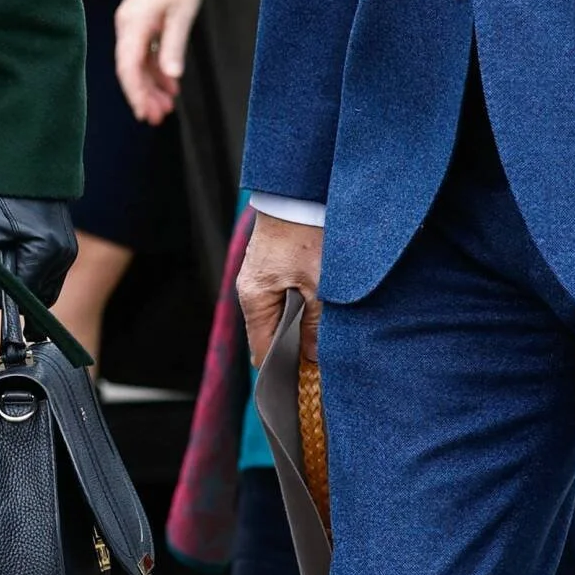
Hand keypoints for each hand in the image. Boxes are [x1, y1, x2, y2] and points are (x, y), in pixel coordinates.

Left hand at [0, 194, 78, 319]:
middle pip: (34, 300)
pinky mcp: (66, 251)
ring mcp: (67, 255)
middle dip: (5, 297)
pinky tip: (8, 264)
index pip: (21, 297)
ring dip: (17, 289)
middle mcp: (62, 257)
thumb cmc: (3, 198)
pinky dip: (28, 279)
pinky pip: (48, 279)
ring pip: (42, 292)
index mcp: (45, 251)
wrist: (26, 171)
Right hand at [114, 0, 207, 125]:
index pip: (128, 67)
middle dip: (143, 95)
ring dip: (151, 86)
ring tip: (166, 108)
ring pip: (138, 64)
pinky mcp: (142, 24)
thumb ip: (174, 45)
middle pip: (130, 69)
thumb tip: (171, 76)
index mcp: (133, 24)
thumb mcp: (182, 13)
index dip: (135, 93)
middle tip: (158, 119)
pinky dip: (156, 71)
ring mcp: (133, 26)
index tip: (144, 114)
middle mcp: (128, 27)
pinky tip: (169, 86)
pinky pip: (145, 53)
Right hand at [236, 211, 323, 369]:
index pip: (262, 351)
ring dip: (300, 325)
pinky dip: (300, 306)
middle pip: (270, 334)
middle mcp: (250, 289)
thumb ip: (316, 325)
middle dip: (295, 348)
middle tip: (323, 360)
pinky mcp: (271, 264)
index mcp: (254, 298)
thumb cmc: (307, 234)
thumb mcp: (320, 286)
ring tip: (325, 333)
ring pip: (278, 315)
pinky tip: (320, 306)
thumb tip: (314, 357)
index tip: (307, 383)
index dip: (283, 370)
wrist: (301, 192)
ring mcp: (259, 276)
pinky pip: (282, 296)